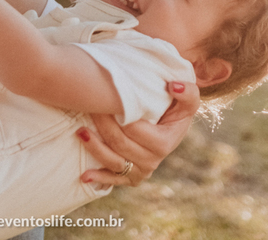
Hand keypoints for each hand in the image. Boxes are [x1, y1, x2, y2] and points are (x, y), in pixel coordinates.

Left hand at [77, 80, 198, 186]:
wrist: (172, 127)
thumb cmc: (177, 109)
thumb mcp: (187, 100)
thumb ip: (187, 92)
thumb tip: (173, 87)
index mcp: (165, 142)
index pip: (135, 128)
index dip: (118, 112)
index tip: (104, 97)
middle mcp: (153, 160)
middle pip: (120, 143)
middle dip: (102, 124)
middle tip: (87, 106)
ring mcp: (142, 171)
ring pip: (113, 161)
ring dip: (94, 147)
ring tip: (79, 131)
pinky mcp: (132, 177)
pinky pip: (113, 179)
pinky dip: (98, 177)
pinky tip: (84, 174)